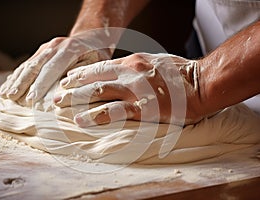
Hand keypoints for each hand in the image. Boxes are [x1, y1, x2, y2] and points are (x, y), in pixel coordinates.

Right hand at [0, 30, 114, 103]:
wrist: (91, 37)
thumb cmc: (97, 53)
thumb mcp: (98, 62)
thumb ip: (85, 74)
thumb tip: (69, 91)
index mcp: (69, 49)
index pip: (51, 68)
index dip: (40, 85)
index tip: (31, 99)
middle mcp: (54, 46)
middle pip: (35, 66)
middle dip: (22, 83)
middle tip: (12, 98)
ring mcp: (46, 47)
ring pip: (28, 64)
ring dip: (16, 80)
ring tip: (5, 94)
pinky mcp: (42, 51)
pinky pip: (27, 63)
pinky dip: (17, 75)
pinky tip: (9, 84)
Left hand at [54, 53, 204, 126]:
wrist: (201, 84)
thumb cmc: (180, 74)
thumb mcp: (153, 63)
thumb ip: (135, 68)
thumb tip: (120, 74)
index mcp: (133, 61)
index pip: (100, 66)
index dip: (81, 74)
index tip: (68, 79)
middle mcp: (130, 73)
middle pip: (94, 78)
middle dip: (72, 87)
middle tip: (57, 93)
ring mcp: (135, 90)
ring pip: (98, 92)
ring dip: (77, 100)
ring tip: (61, 106)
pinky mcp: (143, 108)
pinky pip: (114, 112)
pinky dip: (95, 116)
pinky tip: (82, 120)